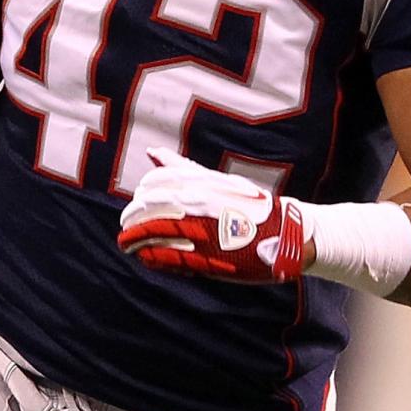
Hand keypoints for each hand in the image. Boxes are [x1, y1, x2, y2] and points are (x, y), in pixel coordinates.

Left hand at [116, 156, 312, 282]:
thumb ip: (184, 168)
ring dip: (136, 240)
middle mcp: (199, 206)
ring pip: (156, 234)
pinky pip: (170, 257)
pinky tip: (146, 258)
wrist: (285, 233)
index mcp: (202, 185)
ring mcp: (202, 232)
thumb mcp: (218, 181)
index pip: (155, 185)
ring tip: (128, 245)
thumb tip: (153, 152)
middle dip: (131, 219)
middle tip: (125, 227)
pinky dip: (153, 258)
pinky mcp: (207, 258)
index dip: (140, 195)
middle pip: (150, 210)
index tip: (136, 204)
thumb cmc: (248, 205)